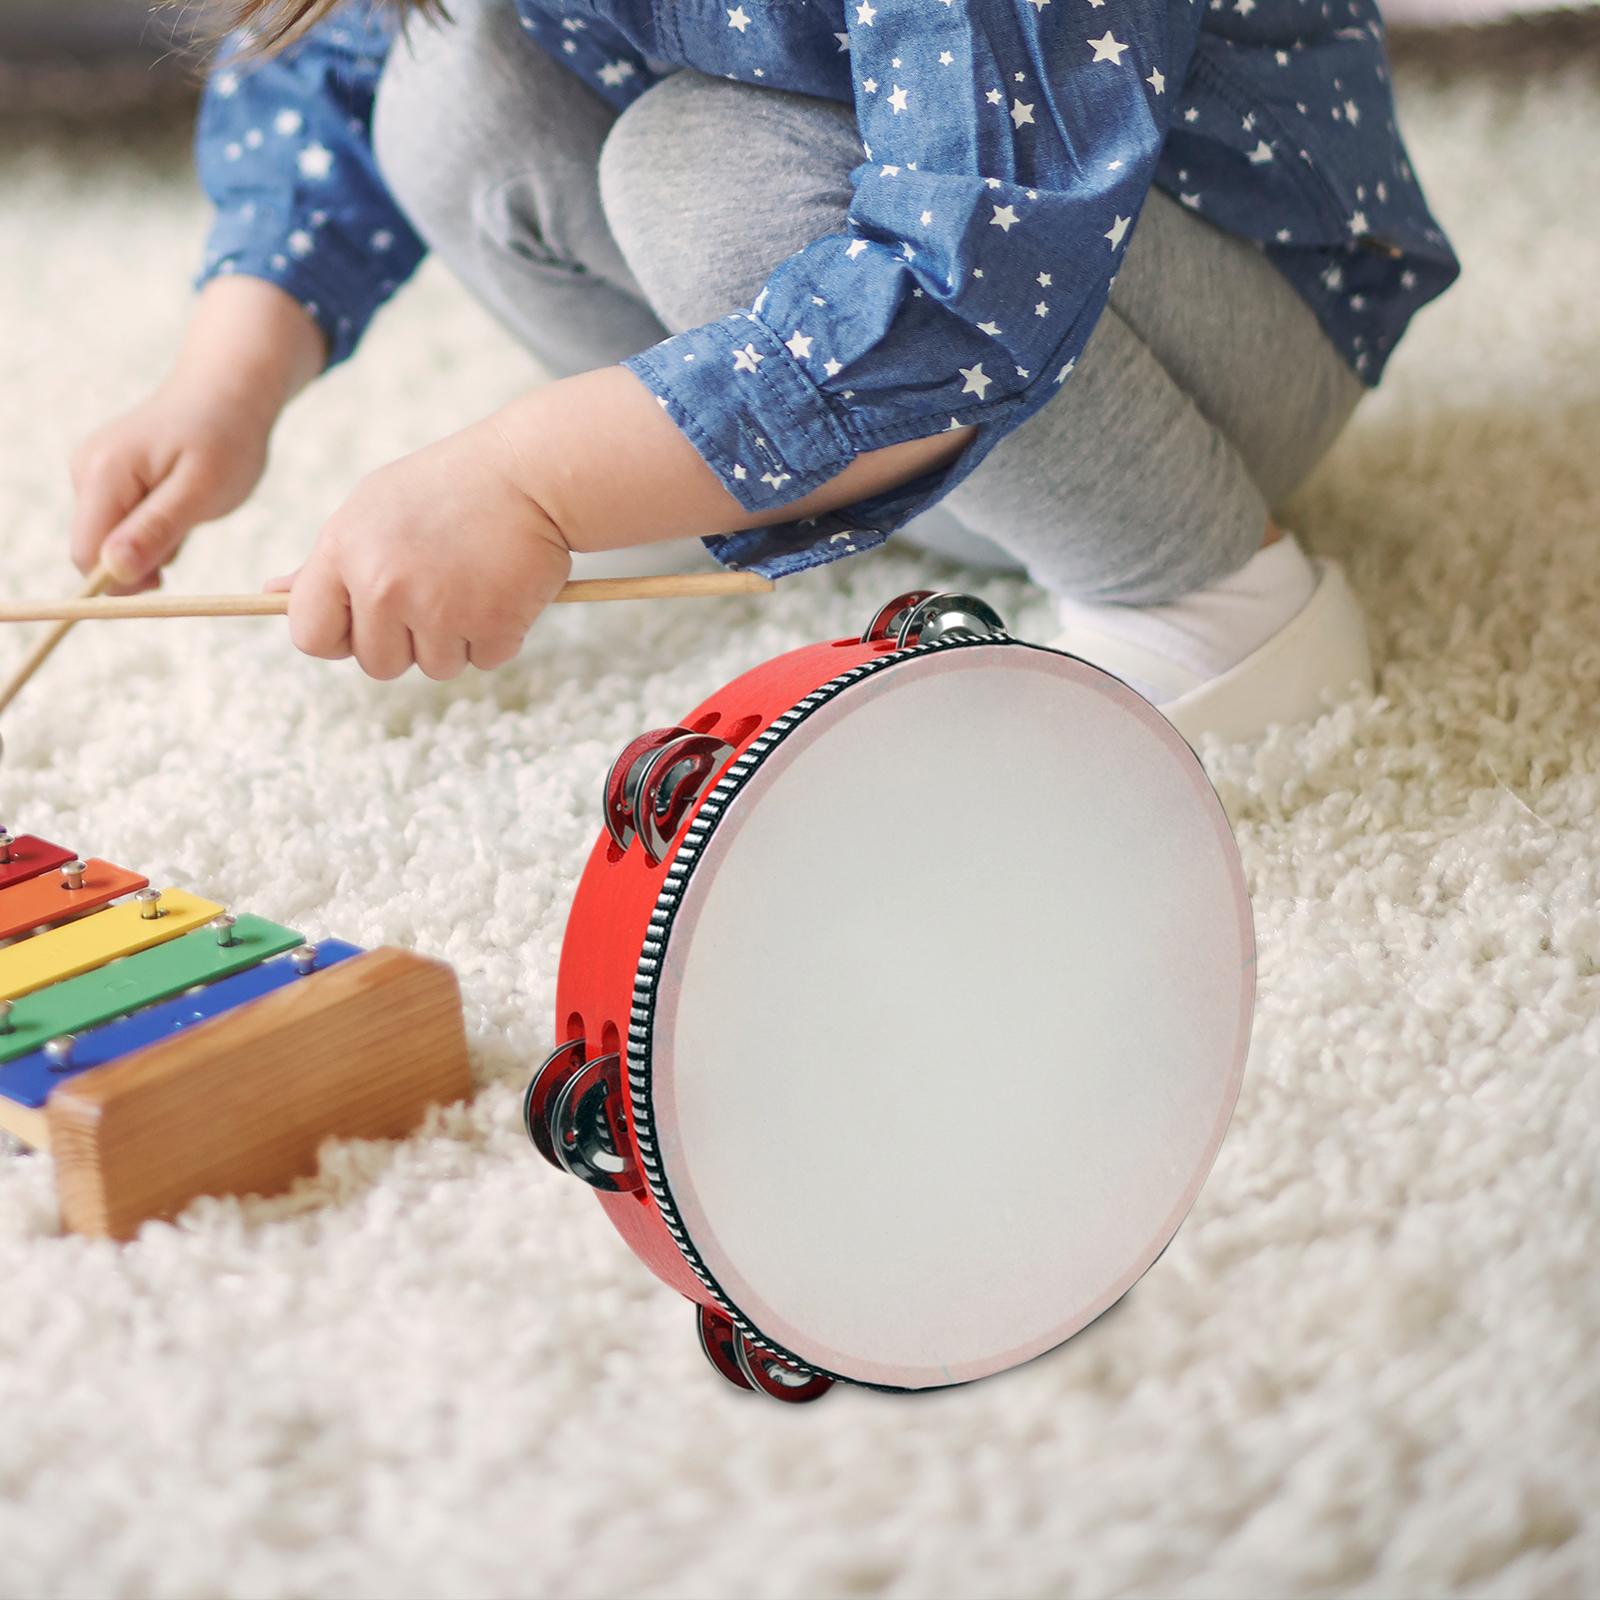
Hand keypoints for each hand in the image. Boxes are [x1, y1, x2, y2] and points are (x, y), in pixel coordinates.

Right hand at [69, 378, 272, 592]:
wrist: (227, 393)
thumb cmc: (224, 439)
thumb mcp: (201, 492)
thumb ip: (156, 530)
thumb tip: (114, 571)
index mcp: (103, 474)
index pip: (86, 554)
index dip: (121, 582)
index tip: (166, 581)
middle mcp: (87, 472)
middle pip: (94, 550)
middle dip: (140, 561)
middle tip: (186, 531)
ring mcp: (94, 473)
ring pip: (112, 541)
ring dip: (152, 543)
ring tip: (188, 509)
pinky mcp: (108, 479)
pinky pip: (123, 525)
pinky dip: (154, 528)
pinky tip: (179, 503)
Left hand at [266, 420, 572, 680]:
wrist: (531, 473)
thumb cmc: (448, 488)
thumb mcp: (373, 509)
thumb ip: (329, 560)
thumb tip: (273, 596)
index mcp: (344, 551)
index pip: (310, 634)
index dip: (338, 638)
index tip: (364, 624)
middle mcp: (383, 584)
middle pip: (376, 663)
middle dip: (407, 642)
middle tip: (438, 591)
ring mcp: (438, 608)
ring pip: (435, 667)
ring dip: (457, 638)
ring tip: (473, 582)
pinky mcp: (492, 624)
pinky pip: (485, 660)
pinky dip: (500, 635)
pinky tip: (504, 588)